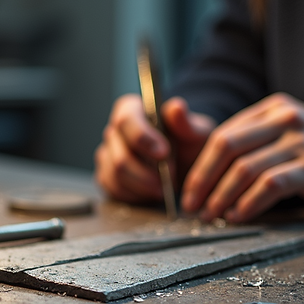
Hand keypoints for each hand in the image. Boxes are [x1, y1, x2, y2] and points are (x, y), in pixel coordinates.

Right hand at [95, 94, 213, 202]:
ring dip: (142, 186)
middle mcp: (114, 131)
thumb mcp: (196, 131)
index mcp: (131, 110)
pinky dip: (135, 195)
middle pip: (120, 155)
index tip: (163, 153)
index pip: (126, 120)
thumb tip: (177, 108)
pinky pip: (114, 189)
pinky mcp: (107, 176)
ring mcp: (108, 155)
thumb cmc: (189, 142)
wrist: (186, 163)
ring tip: (163, 188)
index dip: (142, 138)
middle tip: (170, 179)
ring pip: (116, 175)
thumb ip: (186, 122)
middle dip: (147, 173)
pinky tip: (151, 193)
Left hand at [181, 93, 303, 222]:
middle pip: (229, 148)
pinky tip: (239, 215)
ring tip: (213, 215)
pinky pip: (271, 186)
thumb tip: (201, 174)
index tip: (188, 192)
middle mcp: (285, 119)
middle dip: (204, 181)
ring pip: (247, 169)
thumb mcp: (279, 132)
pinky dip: (249, 203)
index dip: (200, 167)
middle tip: (194, 207)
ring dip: (223, 196)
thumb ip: (246, 142)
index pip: (223, 136)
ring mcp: (302, 142)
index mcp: (271, 108)